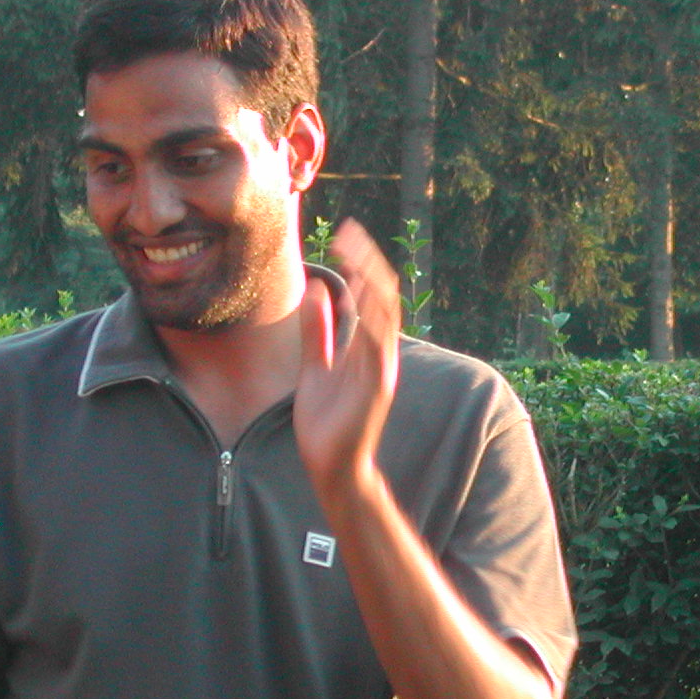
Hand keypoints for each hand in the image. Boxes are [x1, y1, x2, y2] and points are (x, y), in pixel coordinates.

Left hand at [296, 219, 399, 505]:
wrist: (331, 466)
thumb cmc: (326, 422)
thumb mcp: (314, 366)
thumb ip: (317, 330)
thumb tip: (318, 290)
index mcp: (366, 348)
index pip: (369, 295)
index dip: (359, 264)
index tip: (344, 236)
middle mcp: (378, 354)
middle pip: (381, 297)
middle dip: (367, 263)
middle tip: (350, 233)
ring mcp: (380, 370)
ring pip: (384, 317)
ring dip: (372, 283)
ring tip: (358, 254)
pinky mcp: (376, 388)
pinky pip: (378, 348)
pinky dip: (373, 321)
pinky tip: (362, 297)